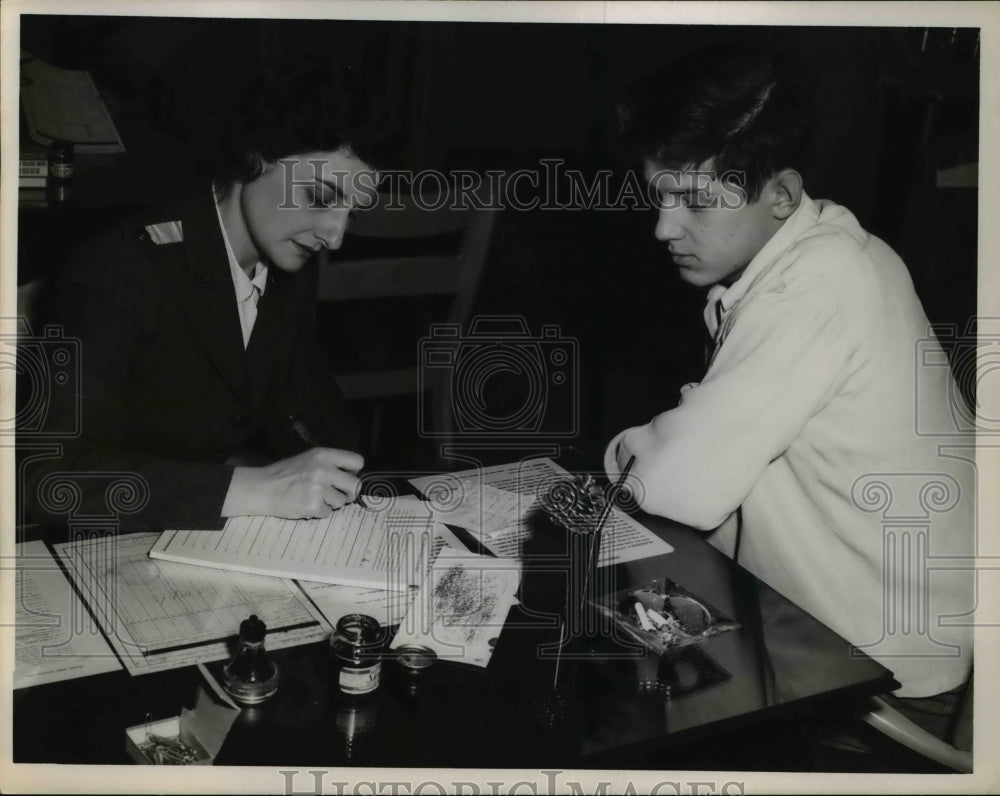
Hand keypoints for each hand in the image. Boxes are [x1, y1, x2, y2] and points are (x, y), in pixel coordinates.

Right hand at [223, 448, 363, 518]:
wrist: (263, 488)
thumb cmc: (286, 473)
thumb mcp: (309, 459)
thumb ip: (331, 464)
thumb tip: (352, 476)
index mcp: (325, 455)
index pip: (357, 461)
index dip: (354, 472)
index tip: (346, 477)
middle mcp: (324, 470)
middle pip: (356, 485)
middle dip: (348, 492)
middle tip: (337, 494)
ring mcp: (319, 489)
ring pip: (342, 502)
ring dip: (331, 503)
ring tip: (315, 498)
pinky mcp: (313, 505)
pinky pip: (328, 513)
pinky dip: (319, 512)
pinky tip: (307, 505)